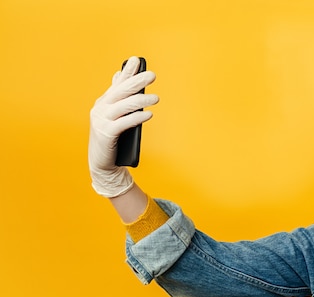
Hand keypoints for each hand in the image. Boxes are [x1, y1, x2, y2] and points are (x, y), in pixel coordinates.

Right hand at [88, 56, 158, 196]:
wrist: (102, 163)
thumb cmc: (112, 140)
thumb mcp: (115, 118)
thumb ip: (120, 102)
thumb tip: (122, 81)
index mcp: (103, 103)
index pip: (117, 84)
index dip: (127, 72)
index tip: (136, 60)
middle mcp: (100, 108)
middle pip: (121, 92)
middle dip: (136, 81)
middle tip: (152, 75)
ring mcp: (102, 121)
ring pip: (124, 106)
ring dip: (141, 101)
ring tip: (156, 98)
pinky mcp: (106, 133)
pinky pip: (124, 123)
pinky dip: (137, 117)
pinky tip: (148, 114)